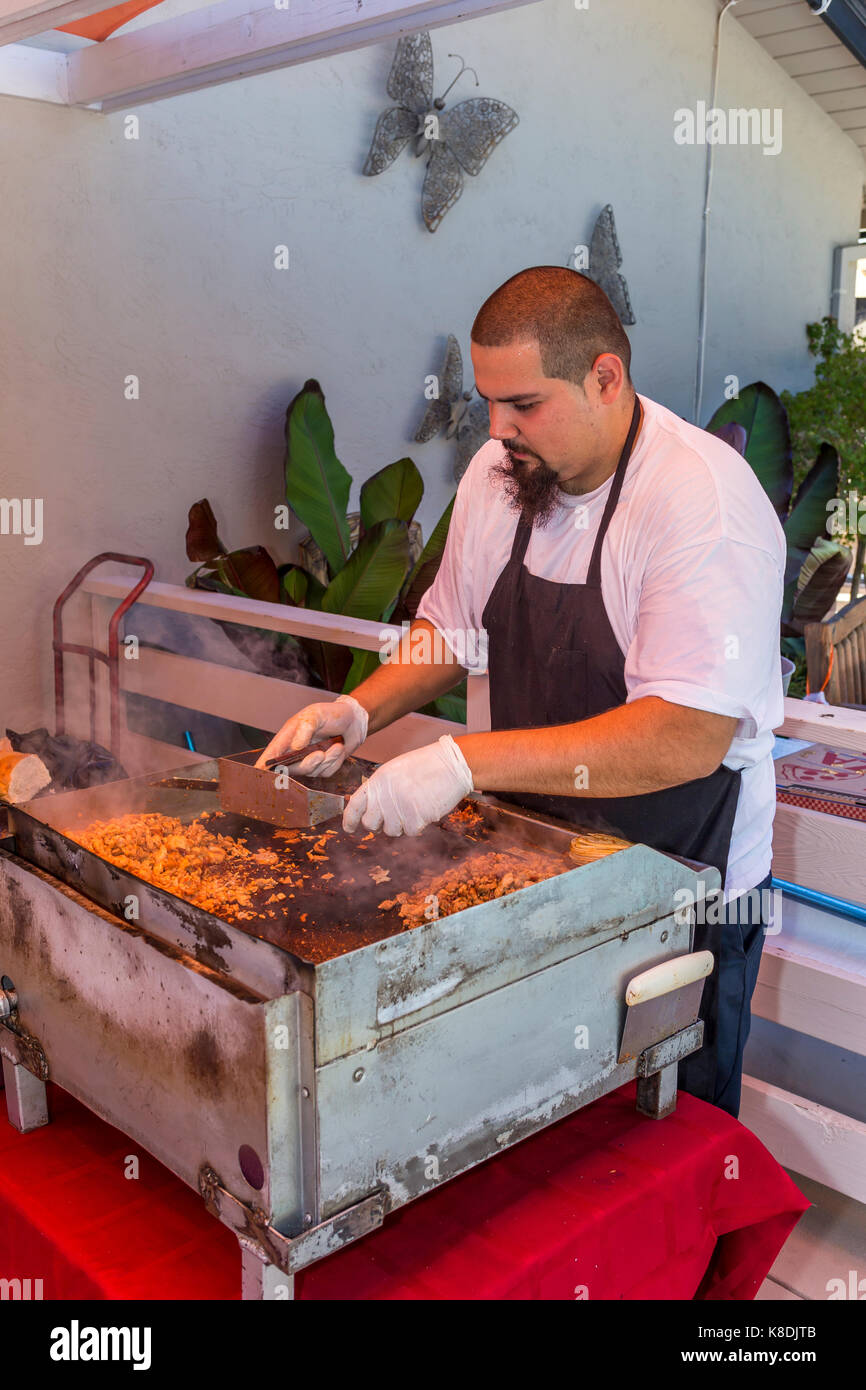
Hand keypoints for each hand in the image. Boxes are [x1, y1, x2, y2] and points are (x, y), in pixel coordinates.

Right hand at [254, 694, 368, 776]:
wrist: (354, 721)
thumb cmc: (331, 714)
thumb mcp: (316, 714)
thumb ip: (305, 728)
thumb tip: (296, 747)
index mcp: (288, 736)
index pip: (272, 753)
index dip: (263, 765)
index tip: (260, 773)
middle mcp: (296, 750)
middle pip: (291, 769)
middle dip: (306, 764)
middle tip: (319, 754)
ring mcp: (309, 760)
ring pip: (311, 772)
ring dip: (326, 760)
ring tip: (336, 745)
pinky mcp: (323, 767)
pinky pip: (325, 772)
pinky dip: (335, 761)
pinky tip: (338, 748)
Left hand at [342, 735, 472, 836]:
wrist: (451, 765)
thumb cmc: (426, 766)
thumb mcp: (395, 771)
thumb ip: (381, 789)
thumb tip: (372, 809)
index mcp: (378, 781)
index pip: (355, 804)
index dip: (349, 819)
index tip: (349, 828)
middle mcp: (384, 795)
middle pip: (370, 823)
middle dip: (380, 824)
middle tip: (394, 815)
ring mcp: (398, 808)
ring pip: (391, 830)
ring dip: (401, 824)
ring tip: (414, 806)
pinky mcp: (414, 818)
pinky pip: (410, 832)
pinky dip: (418, 825)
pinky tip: (425, 809)